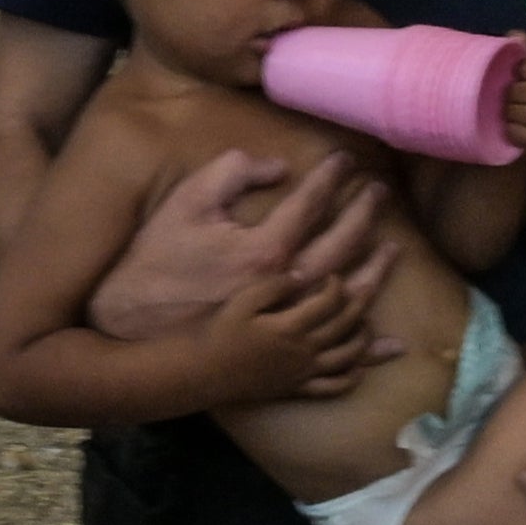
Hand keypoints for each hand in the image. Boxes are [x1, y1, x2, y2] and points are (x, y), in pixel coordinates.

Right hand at [90, 147, 394, 344]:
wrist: (131, 332)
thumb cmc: (155, 263)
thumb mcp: (186, 204)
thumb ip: (232, 173)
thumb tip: (277, 167)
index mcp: (265, 253)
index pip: (312, 206)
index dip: (330, 179)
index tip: (346, 160)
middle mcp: (286, 295)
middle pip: (341, 250)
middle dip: (365, 215)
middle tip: (380, 192)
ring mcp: (287, 334)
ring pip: (348, 304)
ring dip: (375, 273)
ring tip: (394, 249)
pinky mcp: (281, 364)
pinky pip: (335, 362)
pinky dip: (365, 353)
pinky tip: (387, 344)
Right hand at [196, 270, 381, 406]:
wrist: (203, 372)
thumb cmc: (219, 333)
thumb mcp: (242, 301)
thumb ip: (274, 286)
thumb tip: (302, 275)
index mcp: (290, 326)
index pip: (329, 302)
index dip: (337, 286)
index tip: (335, 276)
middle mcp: (304, 351)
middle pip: (344, 326)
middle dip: (361, 304)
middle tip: (370, 287)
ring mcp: (303, 373)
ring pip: (347, 357)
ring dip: (363, 340)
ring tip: (368, 324)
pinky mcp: (297, 389)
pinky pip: (333, 388)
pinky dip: (352, 379)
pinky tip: (360, 369)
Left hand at [502, 51, 525, 160]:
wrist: (506, 121)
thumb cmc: (512, 86)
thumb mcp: (511, 65)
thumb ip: (514, 48)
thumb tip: (517, 36)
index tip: (517, 72)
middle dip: (519, 94)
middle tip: (505, 95)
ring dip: (518, 113)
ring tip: (505, 112)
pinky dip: (518, 132)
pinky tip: (508, 127)